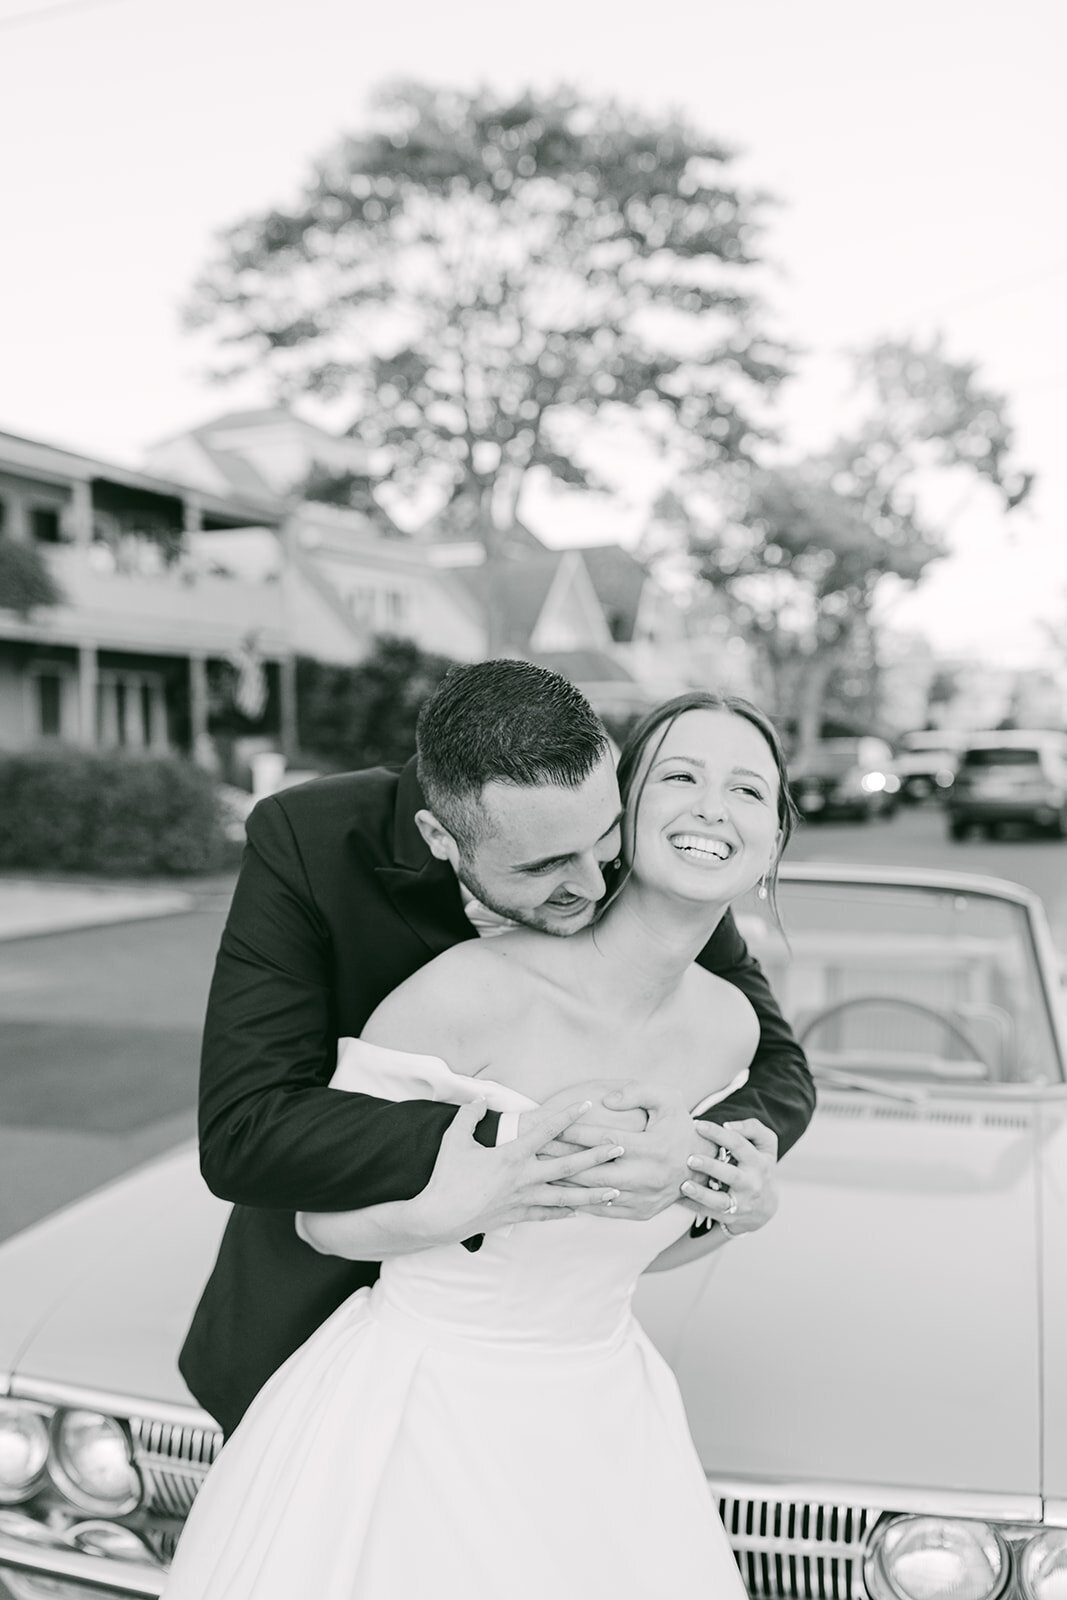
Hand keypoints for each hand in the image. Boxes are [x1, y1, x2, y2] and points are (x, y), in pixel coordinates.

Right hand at [410, 1098, 625, 1243]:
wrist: (437, 1217)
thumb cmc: (446, 1177)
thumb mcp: (455, 1139)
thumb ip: (470, 1115)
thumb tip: (480, 1098)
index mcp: (512, 1156)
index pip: (546, 1131)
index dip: (567, 1116)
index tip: (586, 1104)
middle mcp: (524, 1178)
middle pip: (569, 1167)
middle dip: (597, 1157)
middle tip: (620, 1149)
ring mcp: (523, 1200)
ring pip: (566, 1197)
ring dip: (592, 1194)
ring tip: (615, 1192)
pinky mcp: (517, 1216)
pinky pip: (547, 1215)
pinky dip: (564, 1213)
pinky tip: (580, 1212)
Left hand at [550, 1081, 701, 1220]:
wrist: (703, 1164)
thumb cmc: (680, 1126)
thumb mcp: (668, 1099)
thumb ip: (637, 1092)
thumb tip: (607, 1100)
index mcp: (652, 1147)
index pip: (603, 1139)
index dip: (575, 1132)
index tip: (551, 1124)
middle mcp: (647, 1176)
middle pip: (593, 1170)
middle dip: (562, 1159)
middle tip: (537, 1149)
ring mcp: (644, 1198)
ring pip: (595, 1193)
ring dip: (567, 1182)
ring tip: (542, 1170)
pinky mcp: (640, 1213)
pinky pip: (605, 1210)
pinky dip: (582, 1201)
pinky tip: (563, 1191)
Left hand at [679, 1118, 778, 1235]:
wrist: (767, 1206)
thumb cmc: (759, 1166)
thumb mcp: (766, 1145)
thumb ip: (752, 1128)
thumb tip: (727, 1125)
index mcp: (759, 1162)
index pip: (739, 1144)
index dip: (718, 1134)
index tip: (697, 1125)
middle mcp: (752, 1184)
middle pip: (731, 1175)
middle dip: (710, 1167)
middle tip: (690, 1158)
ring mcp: (741, 1203)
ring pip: (721, 1201)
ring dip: (701, 1194)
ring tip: (684, 1185)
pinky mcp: (730, 1217)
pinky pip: (710, 1213)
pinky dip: (694, 1206)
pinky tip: (678, 1198)